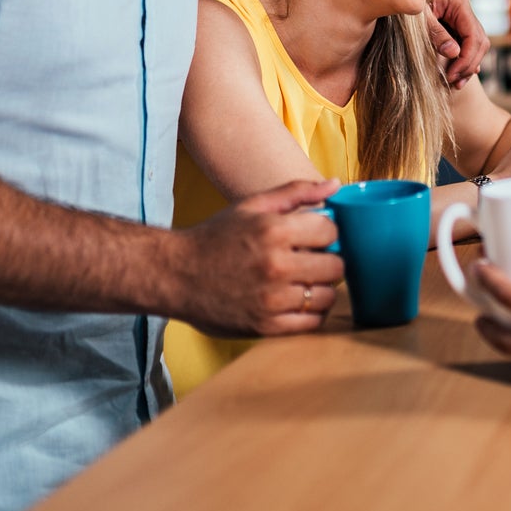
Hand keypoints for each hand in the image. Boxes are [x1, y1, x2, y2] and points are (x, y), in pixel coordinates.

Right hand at [175, 178, 342, 336]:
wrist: (175, 275)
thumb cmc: (215, 237)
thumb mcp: (251, 206)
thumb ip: (296, 192)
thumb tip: (335, 184)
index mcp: (274, 231)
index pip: (332, 233)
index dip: (327, 234)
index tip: (315, 238)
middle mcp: (276, 265)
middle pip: (336, 267)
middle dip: (328, 261)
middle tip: (312, 260)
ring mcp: (271, 299)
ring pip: (327, 296)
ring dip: (321, 288)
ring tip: (304, 281)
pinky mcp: (266, 326)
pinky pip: (312, 322)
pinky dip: (311, 312)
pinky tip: (298, 301)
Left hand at [426, 0, 488, 86]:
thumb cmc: (406, 4)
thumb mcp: (419, 19)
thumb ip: (436, 34)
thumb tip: (454, 53)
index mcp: (459, 3)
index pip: (473, 35)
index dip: (466, 58)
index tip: (453, 74)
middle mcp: (465, 10)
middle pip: (480, 42)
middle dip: (469, 64)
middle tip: (454, 81)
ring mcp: (463, 19)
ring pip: (477, 46)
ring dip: (469, 65)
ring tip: (456, 82)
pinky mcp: (457, 27)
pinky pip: (468, 46)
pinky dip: (464, 61)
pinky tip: (459, 75)